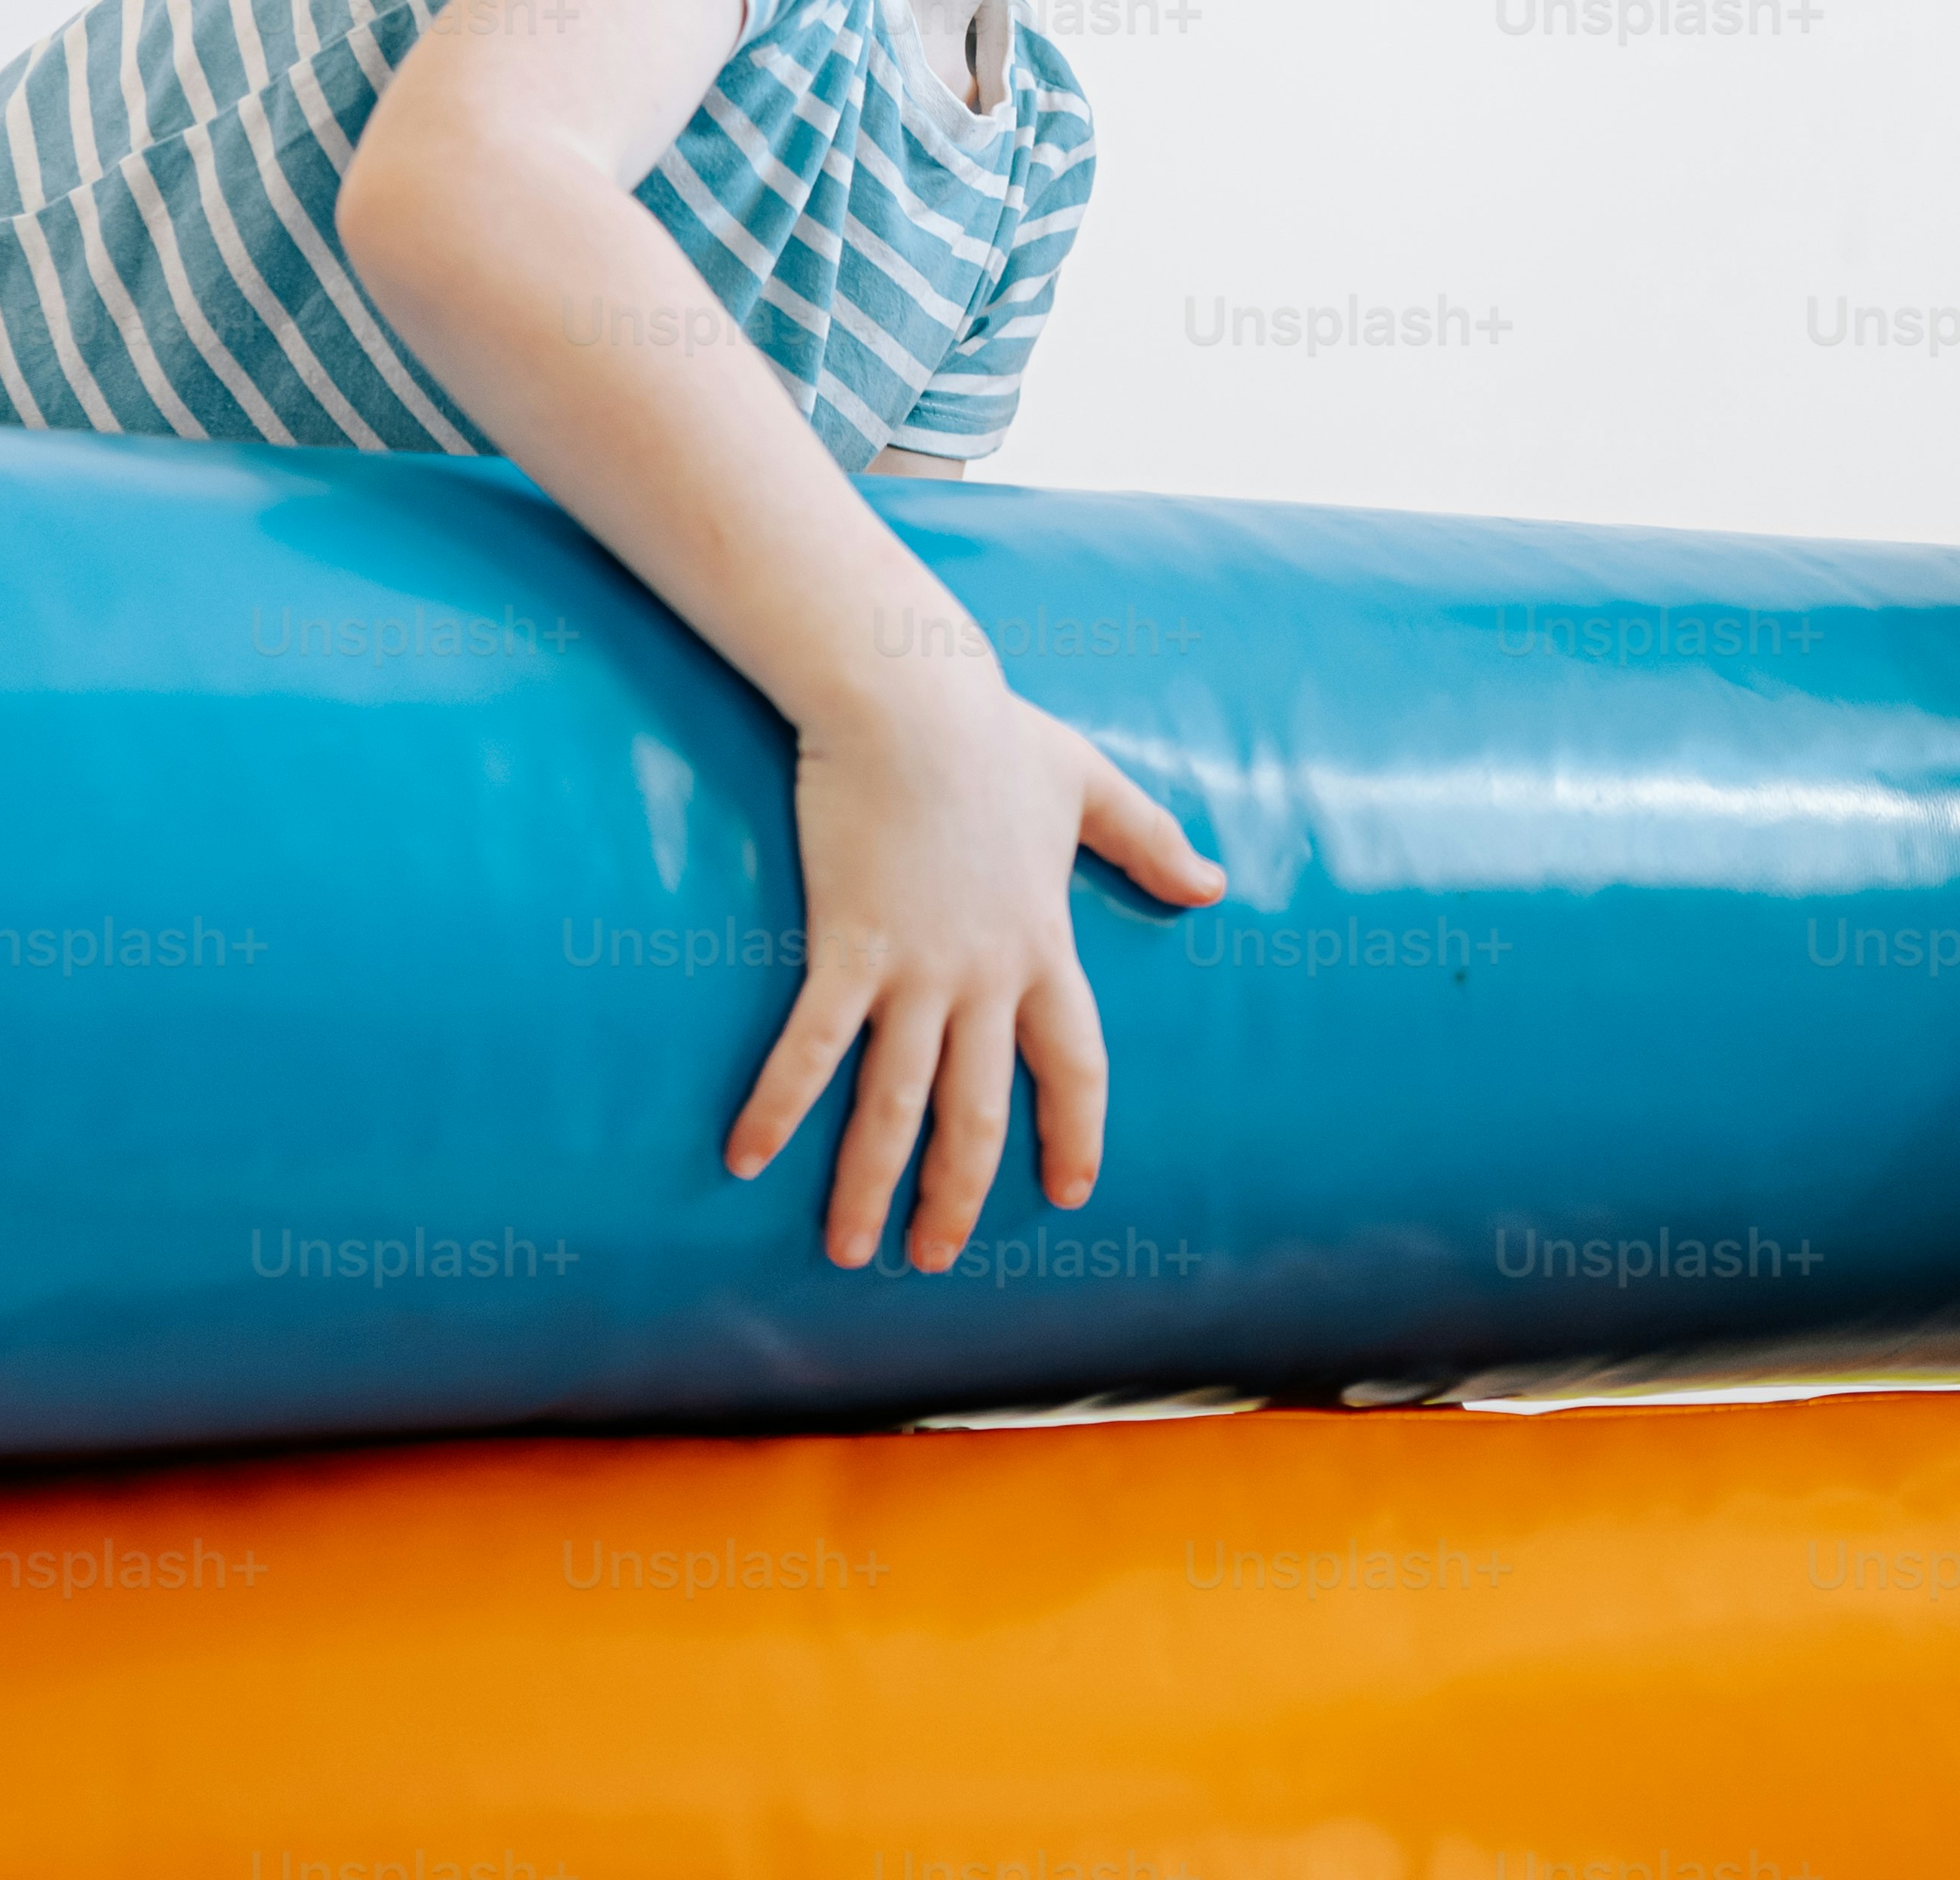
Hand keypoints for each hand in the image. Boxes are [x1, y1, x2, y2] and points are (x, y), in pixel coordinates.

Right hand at [727, 676, 1226, 1270]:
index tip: (1071, 1194)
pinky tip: (747, 1159)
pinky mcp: (846, 946)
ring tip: (851, 1248)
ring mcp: (915, 968)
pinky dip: (779, 1106)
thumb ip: (1150, 841)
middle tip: (935, 1258)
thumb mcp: (1088, 785)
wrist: (911, 700)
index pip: (1075, 1064)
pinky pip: (810, 1047)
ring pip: (896, 1103)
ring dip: (870, 1183)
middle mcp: (986, 975)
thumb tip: (1212, 886)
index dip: (1073, 1131)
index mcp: (1043, 945)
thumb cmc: (991, 733)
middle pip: (978, 1111)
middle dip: (957, 1194)